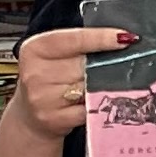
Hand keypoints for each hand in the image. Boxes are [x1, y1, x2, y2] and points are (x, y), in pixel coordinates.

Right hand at [5, 24, 127, 144]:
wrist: (30, 118)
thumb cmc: (48, 82)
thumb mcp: (53, 56)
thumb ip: (78, 44)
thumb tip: (119, 38)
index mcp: (34, 49)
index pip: (75, 39)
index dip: (102, 37)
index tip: (126, 37)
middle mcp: (35, 73)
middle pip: (85, 65)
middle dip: (103, 65)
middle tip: (114, 66)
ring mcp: (43, 98)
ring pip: (89, 87)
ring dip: (101, 86)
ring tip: (99, 86)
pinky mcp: (54, 119)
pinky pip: (88, 108)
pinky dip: (96, 105)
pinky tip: (95, 102)